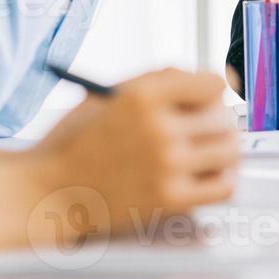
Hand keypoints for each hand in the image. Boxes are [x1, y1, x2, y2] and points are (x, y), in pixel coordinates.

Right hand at [35, 69, 238, 230]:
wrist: (49, 192)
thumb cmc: (76, 143)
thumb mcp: (109, 95)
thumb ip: (158, 81)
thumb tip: (208, 78)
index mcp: (142, 95)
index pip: (212, 84)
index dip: (209, 91)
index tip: (206, 99)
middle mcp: (158, 128)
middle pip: (223, 117)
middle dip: (216, 120)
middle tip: (205, 128)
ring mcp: (167, 165)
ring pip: (229, 150)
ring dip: (224, 149)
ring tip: (209, 151)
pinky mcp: (170, 200)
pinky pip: (223, 186)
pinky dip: (223, 179)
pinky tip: (208, 176)